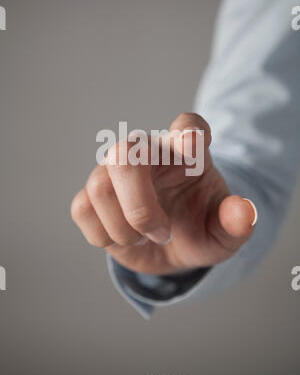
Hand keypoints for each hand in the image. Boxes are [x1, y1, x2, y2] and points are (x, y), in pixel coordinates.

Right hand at [71, 113, 256, 274]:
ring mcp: (115, 173)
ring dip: (123, 228)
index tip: (191, 142)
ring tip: (143, 239)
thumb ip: (235, 223)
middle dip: (139, 205)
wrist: (171, 247)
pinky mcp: (93, 197)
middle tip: (162, 232)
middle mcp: (147, 155)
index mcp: (187, 155)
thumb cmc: (199, 229)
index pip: (189, 127)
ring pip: (99, 186)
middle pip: (125, 154)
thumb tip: (244, 213)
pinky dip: (104, 235)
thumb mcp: (224, 234)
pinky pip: (82, 209)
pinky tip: (123, 239)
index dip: (188, 130)